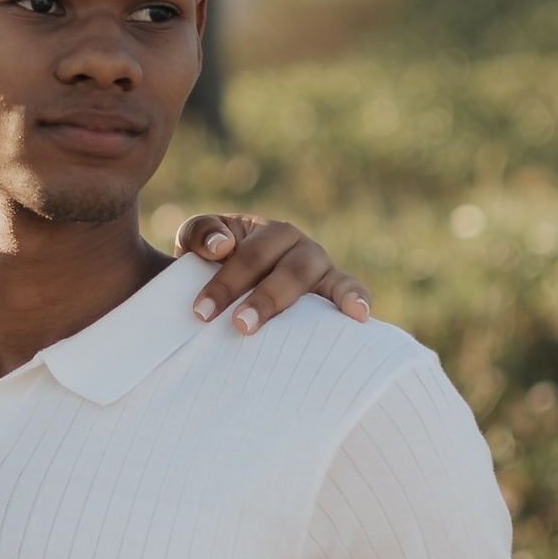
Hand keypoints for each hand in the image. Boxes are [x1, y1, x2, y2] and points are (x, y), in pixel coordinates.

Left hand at [176, 213, 369, 332]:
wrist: (239, 288)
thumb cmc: (215, 264)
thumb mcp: (199, 243)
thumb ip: (201, 234)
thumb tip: (222, 246)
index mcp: (269, 233)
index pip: (249, 256)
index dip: (225, 283)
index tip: (202, 311)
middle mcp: (300, 247)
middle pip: (286, 271)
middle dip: (263, 298)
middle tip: (240, 324)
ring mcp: (322, 269)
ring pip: (319, 280)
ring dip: (301, 304)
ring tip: (288, 325)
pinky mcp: (336, 291)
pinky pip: (351, 289)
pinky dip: (357, 297)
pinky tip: (358, 314)